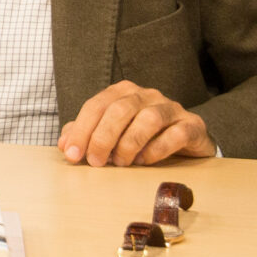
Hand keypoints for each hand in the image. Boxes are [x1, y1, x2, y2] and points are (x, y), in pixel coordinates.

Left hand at [60, 81, 215, 165]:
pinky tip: (145, 161)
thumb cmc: (141, 136)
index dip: (81, 130)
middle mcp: (147, 95)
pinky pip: (175, 134)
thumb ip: (86, 134)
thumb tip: (64, 145)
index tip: (71, 154)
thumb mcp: (110, 134)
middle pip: (120, 110)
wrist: (186, 141)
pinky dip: (156, 150)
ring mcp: (171, 108)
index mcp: (123, 92)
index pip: (96, 105)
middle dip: (103, 138)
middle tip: (96, 162)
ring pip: (148, 119)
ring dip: (129, 144)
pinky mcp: (192, 125)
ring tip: (122, 163)